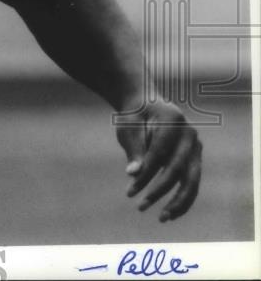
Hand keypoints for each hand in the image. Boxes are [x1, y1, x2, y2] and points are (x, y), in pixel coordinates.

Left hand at [115, 99, 201, 221]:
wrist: (148, 106)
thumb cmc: (135, 116)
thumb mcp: (128, 127)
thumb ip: (133, 149)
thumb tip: (133, 174)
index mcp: (172, 121)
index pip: (159, 153)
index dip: (145, 174)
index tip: (130, 192)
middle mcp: (190, 135)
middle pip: (178, 169)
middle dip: (160, 191)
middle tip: (141, 207)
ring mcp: (195, 148)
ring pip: (192, 180)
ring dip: (178, 202)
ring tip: (162, 219)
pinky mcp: (195, 160)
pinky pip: (192, 183)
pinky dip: (183, 199)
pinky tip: (170, 214)